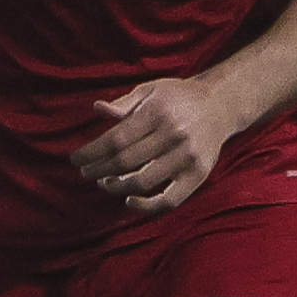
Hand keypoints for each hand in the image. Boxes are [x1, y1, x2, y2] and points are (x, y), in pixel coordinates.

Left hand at [72, 77, 239, 214]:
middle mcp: (174, 135)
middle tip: (86, 172)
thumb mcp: (151, 90)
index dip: (92, 152)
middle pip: (125, 161)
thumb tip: (97, 109)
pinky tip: (129, 201)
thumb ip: (124, 103)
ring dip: (116, 187)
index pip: (116, 139)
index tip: (76, 159)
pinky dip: (146, 206)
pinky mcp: (198, 175)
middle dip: (99, 170)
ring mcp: (188, 157)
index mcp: (158, 112)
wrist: (220, 104)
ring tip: (103, 183)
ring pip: (143, 181)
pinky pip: (170, 200)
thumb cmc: (178, 97)